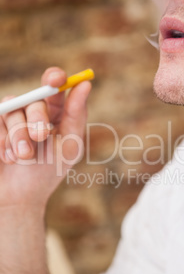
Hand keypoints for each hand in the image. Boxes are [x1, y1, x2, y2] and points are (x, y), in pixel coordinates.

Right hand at [0, 67, 91, 207]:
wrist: (19, 196)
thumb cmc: (49, 171)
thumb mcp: (69, 145)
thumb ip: (76, 115)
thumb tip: (85, 84)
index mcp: (56, 113)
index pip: (55, 85)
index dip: (55, 77)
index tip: (56, 79)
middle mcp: (33, 111)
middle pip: (35, 99)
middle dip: (38, 119)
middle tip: (40, 137)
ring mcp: (12, 117)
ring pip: (13, 109)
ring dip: (19, 136)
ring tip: (24, 157)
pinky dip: (3, 141)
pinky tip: (9, 158)